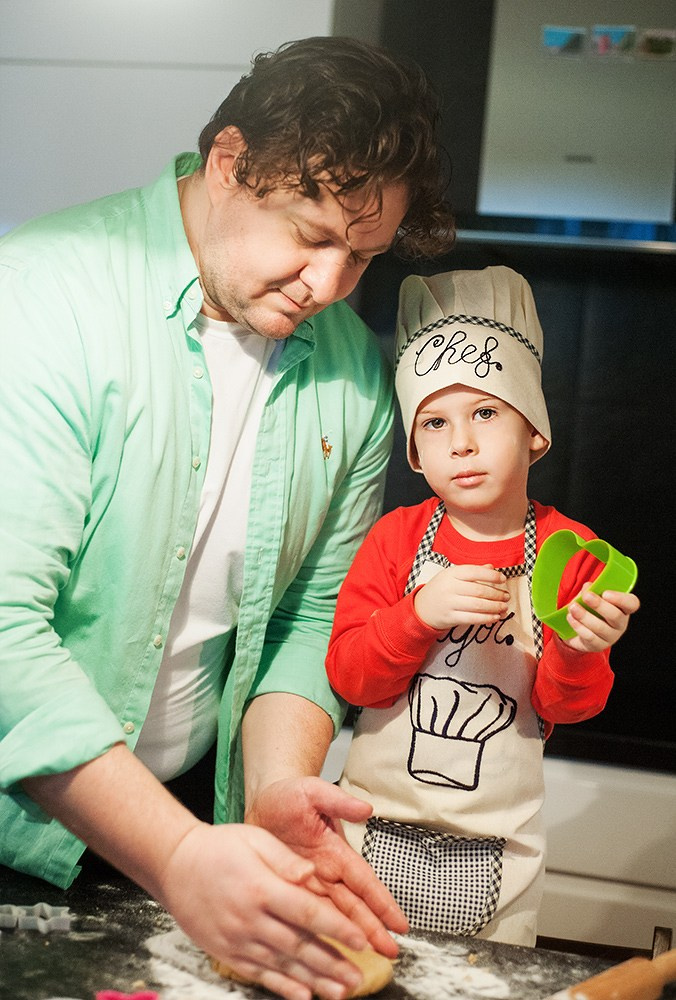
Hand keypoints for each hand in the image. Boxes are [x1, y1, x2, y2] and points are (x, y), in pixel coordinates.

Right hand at [159, 821, 371, 999]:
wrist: (175, 865)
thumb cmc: (218, 847)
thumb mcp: (255, 839)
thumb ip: (285, 859)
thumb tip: (312, 874)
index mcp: (262, 888)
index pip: (308, 912)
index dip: (337, 929)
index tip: (361, 940)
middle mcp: (251, 919)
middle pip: (299, 946)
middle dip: (332, 964)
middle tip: (358, 978)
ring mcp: (238, 939)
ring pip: (283, 965)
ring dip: (314, 981)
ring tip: (341, 992)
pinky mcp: (227, 952)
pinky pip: (259, 975)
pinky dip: (282, 988)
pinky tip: (303, 997)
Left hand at [245, 776, 407, 956]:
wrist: (260, 800)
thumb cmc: (288, 795)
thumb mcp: (312, 791)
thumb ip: (338, 801)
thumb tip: (365, 809)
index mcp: (335, 850)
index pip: (363, 881)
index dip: (382, 903)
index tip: (399, 924)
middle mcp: (325, 872)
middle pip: (353, 906)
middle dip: (373, 929)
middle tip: (390, 953)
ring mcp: (307, 884)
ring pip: (333, 917)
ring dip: (349, 938)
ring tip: (364, 961)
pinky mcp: (287, 891)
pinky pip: (304, 917)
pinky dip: (315, 935)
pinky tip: (322, 954)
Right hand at [414, 563, 508, 630]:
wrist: (421, 608)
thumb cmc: (441, 589)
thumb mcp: (452, 576)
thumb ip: (472, 571)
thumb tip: (492, 567)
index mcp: (451, 573)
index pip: (474, 572)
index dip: (491, 575)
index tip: (503, 579)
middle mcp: (450, 587)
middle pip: (478, 590)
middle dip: (496, 594)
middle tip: (506, 596)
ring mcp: (449, 603)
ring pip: (477, 605)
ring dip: (494, 607)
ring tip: (504, 607)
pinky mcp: (450, 618)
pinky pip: (472, 619)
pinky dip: (486, 618)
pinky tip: (495, 617)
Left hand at [561, 587, 639, 653]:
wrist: (579, 630)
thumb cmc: (590, 609)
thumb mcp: (590, 597)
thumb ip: (590, 590)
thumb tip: (587, 587)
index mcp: (623, 608)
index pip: (632, 604)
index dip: (621, 599)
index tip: (605, 593)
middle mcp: (620, 623)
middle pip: (615, 616)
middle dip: (599, 605)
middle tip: (586, 596)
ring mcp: (611, 636)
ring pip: (600, 627)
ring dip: (585, 616)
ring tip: (573, 607)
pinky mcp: (598, 645)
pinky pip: (589, 637)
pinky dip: (578, 626)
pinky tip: (570, 617)